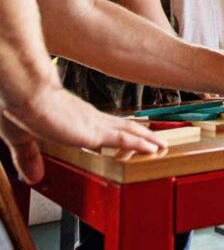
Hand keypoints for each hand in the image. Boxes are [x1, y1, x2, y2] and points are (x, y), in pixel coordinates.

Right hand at [1, 85, 162, 183]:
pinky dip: (139, 144)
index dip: (119, 130)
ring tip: (160, 145)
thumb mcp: (23, 138)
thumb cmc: (19, 108)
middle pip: (122, 127)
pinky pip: (123, 139)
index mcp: (75, 117)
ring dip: (146, 139)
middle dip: (140, 134)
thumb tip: (32, 175)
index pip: (103, 126)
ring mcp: (93, 124)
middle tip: (156, 140)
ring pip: (127, 132)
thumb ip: (29, 157)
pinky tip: (152, 149)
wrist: (23, 92)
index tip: (131, 133)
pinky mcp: (93, 131)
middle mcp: (89, 118)